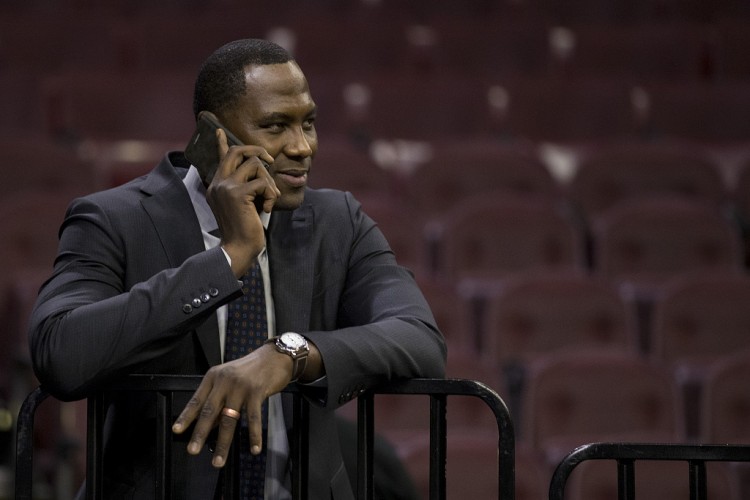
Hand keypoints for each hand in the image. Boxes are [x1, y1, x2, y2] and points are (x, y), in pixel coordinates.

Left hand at [171, 344, 293, 467]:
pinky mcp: (257, 392)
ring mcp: (241, 387)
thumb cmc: (252, 369)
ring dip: (223, 442)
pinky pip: (253, 418)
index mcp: (214, 377)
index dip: (186, 416)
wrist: (275, 356)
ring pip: (229, 419)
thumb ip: (219, 399)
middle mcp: (225, 381)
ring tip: (218, 460)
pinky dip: (254, 435)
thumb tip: (210, 424)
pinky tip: (254, 448)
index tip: (177, 430)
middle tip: (193, 450)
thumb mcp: (230, 378)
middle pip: (209, 411)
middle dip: (200, 433)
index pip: (197, 399)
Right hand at [208, 129, 279, 276]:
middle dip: (257, 151)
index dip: (221, 142)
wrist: (238, 249)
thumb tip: (260, 170)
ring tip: (270, 198)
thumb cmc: (246, 229)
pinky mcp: (237, 194)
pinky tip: (267, 209)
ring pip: (255, 164)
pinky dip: (271, 195)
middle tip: (271, 161)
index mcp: (218, 185)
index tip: (219, 130)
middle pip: (237, 151)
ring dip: (269, 181)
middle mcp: (218, 183)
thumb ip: (247, 187)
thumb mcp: (245, 204)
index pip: (220, 157)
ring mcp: (226, 187)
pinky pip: (263, 182)